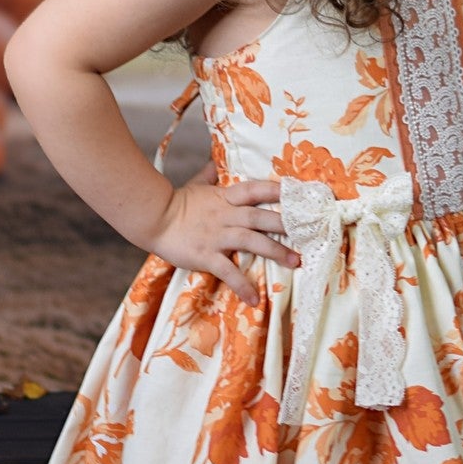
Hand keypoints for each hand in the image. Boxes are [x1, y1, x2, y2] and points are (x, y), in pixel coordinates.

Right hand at [146, 164, 300, 303]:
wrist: (152, 218)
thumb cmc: (174, 203)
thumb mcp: (194, 185)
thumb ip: (208, 176)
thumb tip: (214, 164)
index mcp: (225, 197)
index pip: (256, 190)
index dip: (278, 191)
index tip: (300, 192)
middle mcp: (226, 215)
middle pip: (262, 217)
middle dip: (287, 224)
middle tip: (310, 230)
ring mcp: (217, 236)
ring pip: (253, 242)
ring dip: (276, 252)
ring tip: (296, 262)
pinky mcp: (206, 255)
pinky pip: (228, 271)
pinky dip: (242, 285)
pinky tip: (254, 299)